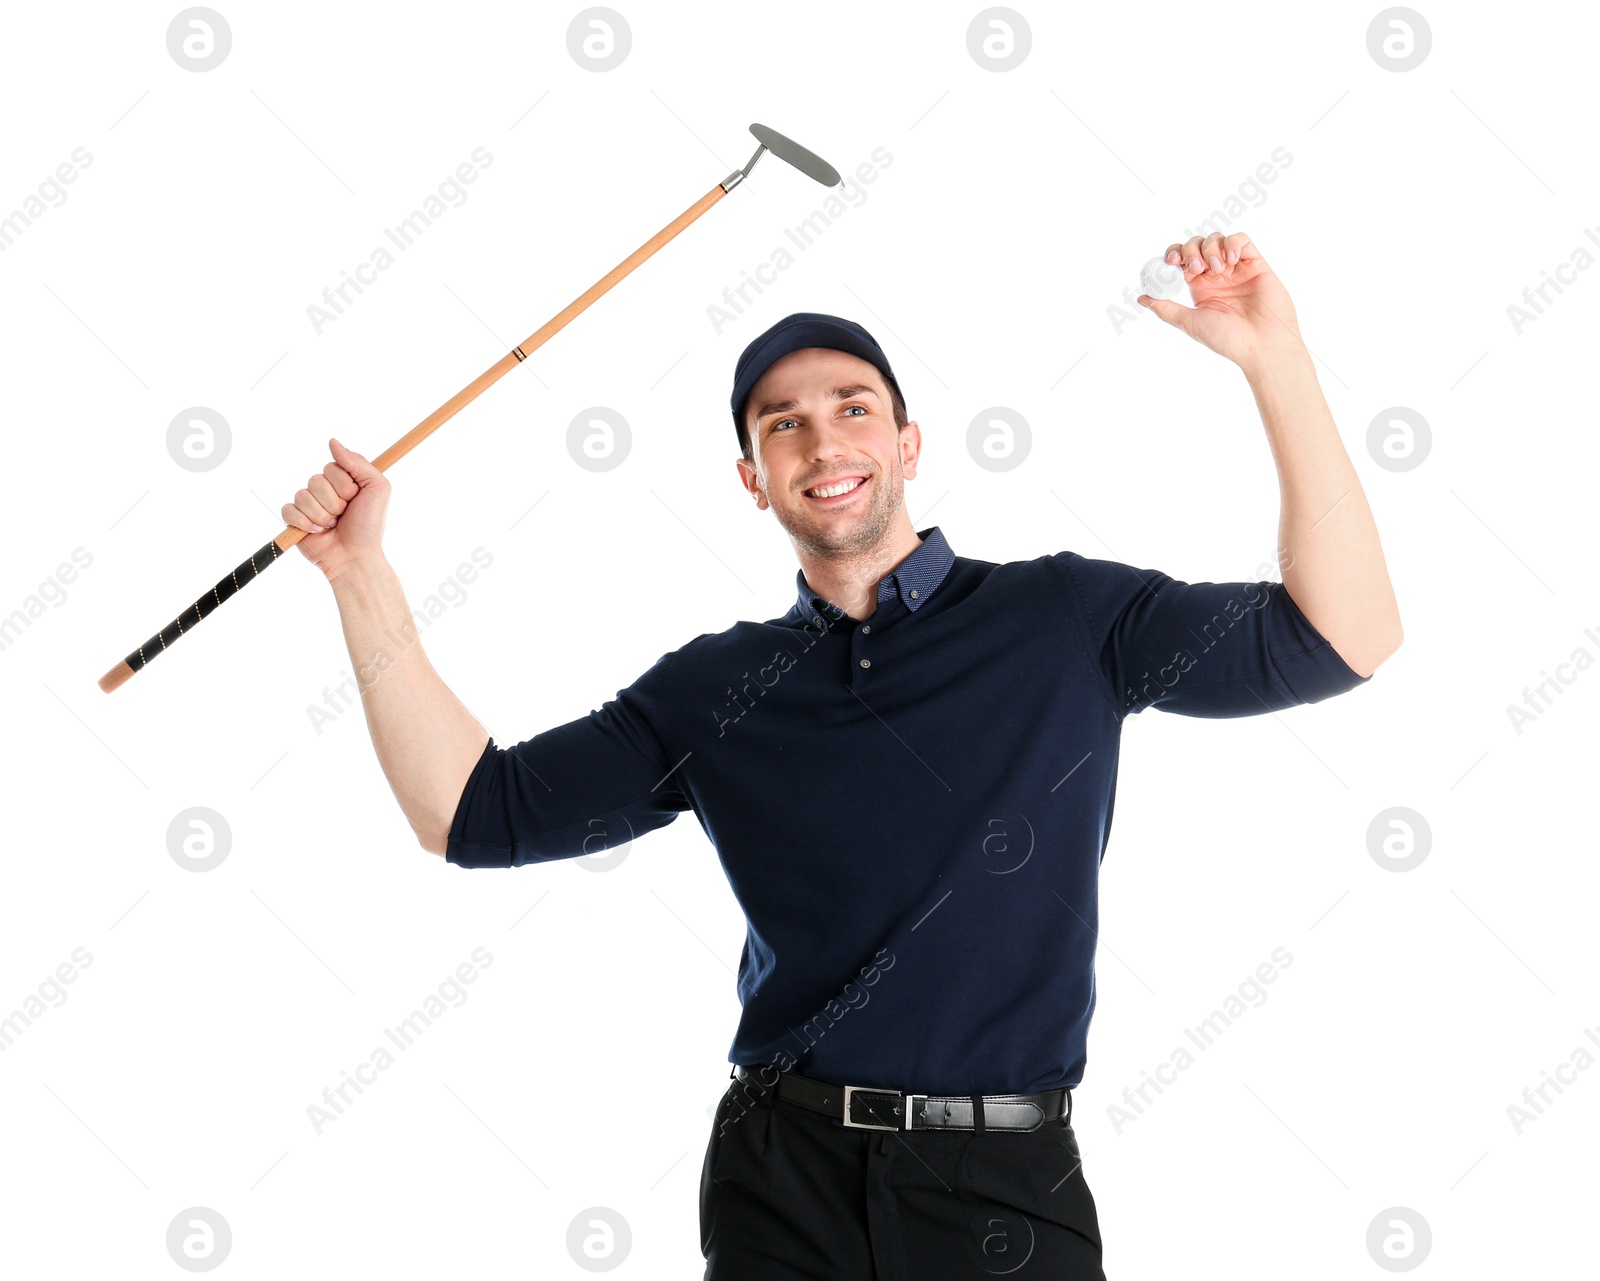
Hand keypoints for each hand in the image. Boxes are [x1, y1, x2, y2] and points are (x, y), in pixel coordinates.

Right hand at [281, 437, 390, 581]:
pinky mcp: (294, 520)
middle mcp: (323, 489)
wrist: (356, 556)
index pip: (331, 467)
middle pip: (316, 480)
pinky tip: (318, 531)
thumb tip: (332, 442)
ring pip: (303, 496)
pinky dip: (305, 523)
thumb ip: (358, 463)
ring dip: (322, 515)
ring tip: (333, 526)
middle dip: (334, 502)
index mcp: (342, 480)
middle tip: (344, 515)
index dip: (345, 485)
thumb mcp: (377, 489)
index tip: (356, 498)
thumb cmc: (369, 525)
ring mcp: (307, 504)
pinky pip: (288, 510)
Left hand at [1138, 233, 1304, 368]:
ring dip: (1210, 248)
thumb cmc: (1228, 339)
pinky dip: (1231, 243)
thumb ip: (1166, 308)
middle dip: (1191, 251)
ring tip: (1216, 269)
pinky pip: (1241, 239)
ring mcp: (1236, 268)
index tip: (1172, 262)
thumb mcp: (1190, 322)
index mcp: (1200, 288)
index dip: (1174, 254)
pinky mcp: (1255, 263)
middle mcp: (1217, 276)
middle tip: (1197, 270)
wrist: (1262, 344)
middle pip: (1197, 245)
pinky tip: (1230, 261)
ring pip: (1217, 239)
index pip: (1182, 260)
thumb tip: (1141, 298)